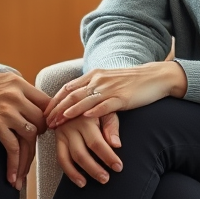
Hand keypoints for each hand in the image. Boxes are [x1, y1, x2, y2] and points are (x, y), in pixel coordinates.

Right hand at [0, 72, 49, 190]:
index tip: (48, 127)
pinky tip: (13, 176)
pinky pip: (13, 149)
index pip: (45, 101)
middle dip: (41, 136)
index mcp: (18, 82)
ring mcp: (7, 111)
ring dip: (29, 155)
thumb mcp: (1, 80)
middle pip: (41, 120)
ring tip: (24, 167)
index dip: (49, 117)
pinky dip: (15, 165)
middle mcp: (15, 95)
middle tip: (34, 144)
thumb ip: (18, 90)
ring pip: (31, 136)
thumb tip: (34, 105)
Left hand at [45, 62, 186, 127]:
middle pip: (72, 94)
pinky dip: (94, 112)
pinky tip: (84, 119)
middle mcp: (99, 79)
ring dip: (70, 112)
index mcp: (94, 75)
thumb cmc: (131, 82)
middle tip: (46, 122)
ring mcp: (110, 88)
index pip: (68, 88)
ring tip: (58, 123)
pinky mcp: (122, 97)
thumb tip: (79, 98)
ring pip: (85, 99)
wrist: (154, 77)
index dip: (55, 100)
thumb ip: (94, 88)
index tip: (45, 112)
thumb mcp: (108, 81)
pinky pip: (105, 105)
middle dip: (57, 109)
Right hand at [55, 112, 122, 186]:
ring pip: (67, 158)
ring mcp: (62, 133)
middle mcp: (71, 126)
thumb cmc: (95, 105)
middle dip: (93, 169)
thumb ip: (111, 127)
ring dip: (77, 174)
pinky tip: (78, 180)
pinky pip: (60, 158)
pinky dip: (68, 171)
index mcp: (85, 118)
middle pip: (81, 153)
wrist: (74, 96)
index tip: (118, 167)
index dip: (108, 157)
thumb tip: (116, 145)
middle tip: (105, 179)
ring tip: (88, 184)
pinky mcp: (57, 138)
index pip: (97, 143)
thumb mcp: (106, 110)